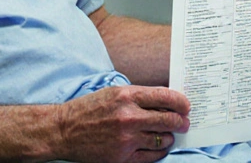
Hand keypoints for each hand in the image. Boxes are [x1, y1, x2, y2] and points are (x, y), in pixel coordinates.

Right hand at [54, 85, 190, 162]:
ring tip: (168, 134)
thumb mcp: (114, 93)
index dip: (181, 102)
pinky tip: (158, 146)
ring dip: (169, 137)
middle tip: (184, 123)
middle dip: (181, 121)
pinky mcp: (122, 157)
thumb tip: (166, 102)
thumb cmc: (89, 109)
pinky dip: (159, 151)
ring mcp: (126, 139)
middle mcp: (128, 117)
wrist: (64, 130)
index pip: (165, 96)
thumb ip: (140, 97)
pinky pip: (151, 156)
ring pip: (162, 139)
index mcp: (127, 96)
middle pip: (168, 119)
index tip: (186, 106)